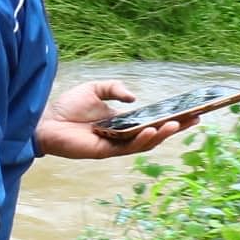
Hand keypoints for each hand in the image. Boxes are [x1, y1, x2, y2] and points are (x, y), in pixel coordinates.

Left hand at [38, 77, 181, 159]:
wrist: (43, 121)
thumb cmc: (66, 106)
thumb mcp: (94, 89)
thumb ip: (115, 88)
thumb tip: (135, 98)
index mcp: (122, 121)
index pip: (153, 120)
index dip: (172, 116)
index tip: (193, 110)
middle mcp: (121, 134)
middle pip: (154, 133)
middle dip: (175, 127)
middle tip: (195, 119)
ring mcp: (114, 144)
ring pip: (144, 143)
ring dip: (161, 134)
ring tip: (176, 124)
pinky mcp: (104, 151)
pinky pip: (127, 148)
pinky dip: (141, 140)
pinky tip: (152, 131)